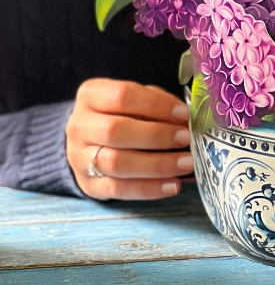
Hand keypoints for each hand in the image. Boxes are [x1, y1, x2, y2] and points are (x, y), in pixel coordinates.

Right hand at [65, 78, 193, 200]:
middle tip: (185, 139)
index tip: (183, 114)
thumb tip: (183, 118)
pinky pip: (119, 189)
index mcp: (91, 95)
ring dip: (156, 165)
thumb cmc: (120, 114)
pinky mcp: (88, 185)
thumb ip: (156, 102)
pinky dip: (149, 189)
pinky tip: (172, 185)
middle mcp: (80, 125)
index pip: (123, 96)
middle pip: (115, 130)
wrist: (88, 142)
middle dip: (156, 135)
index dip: (156, 105)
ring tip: (185, 163)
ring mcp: (79, 158)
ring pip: (117, 163)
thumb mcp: (135, 99)